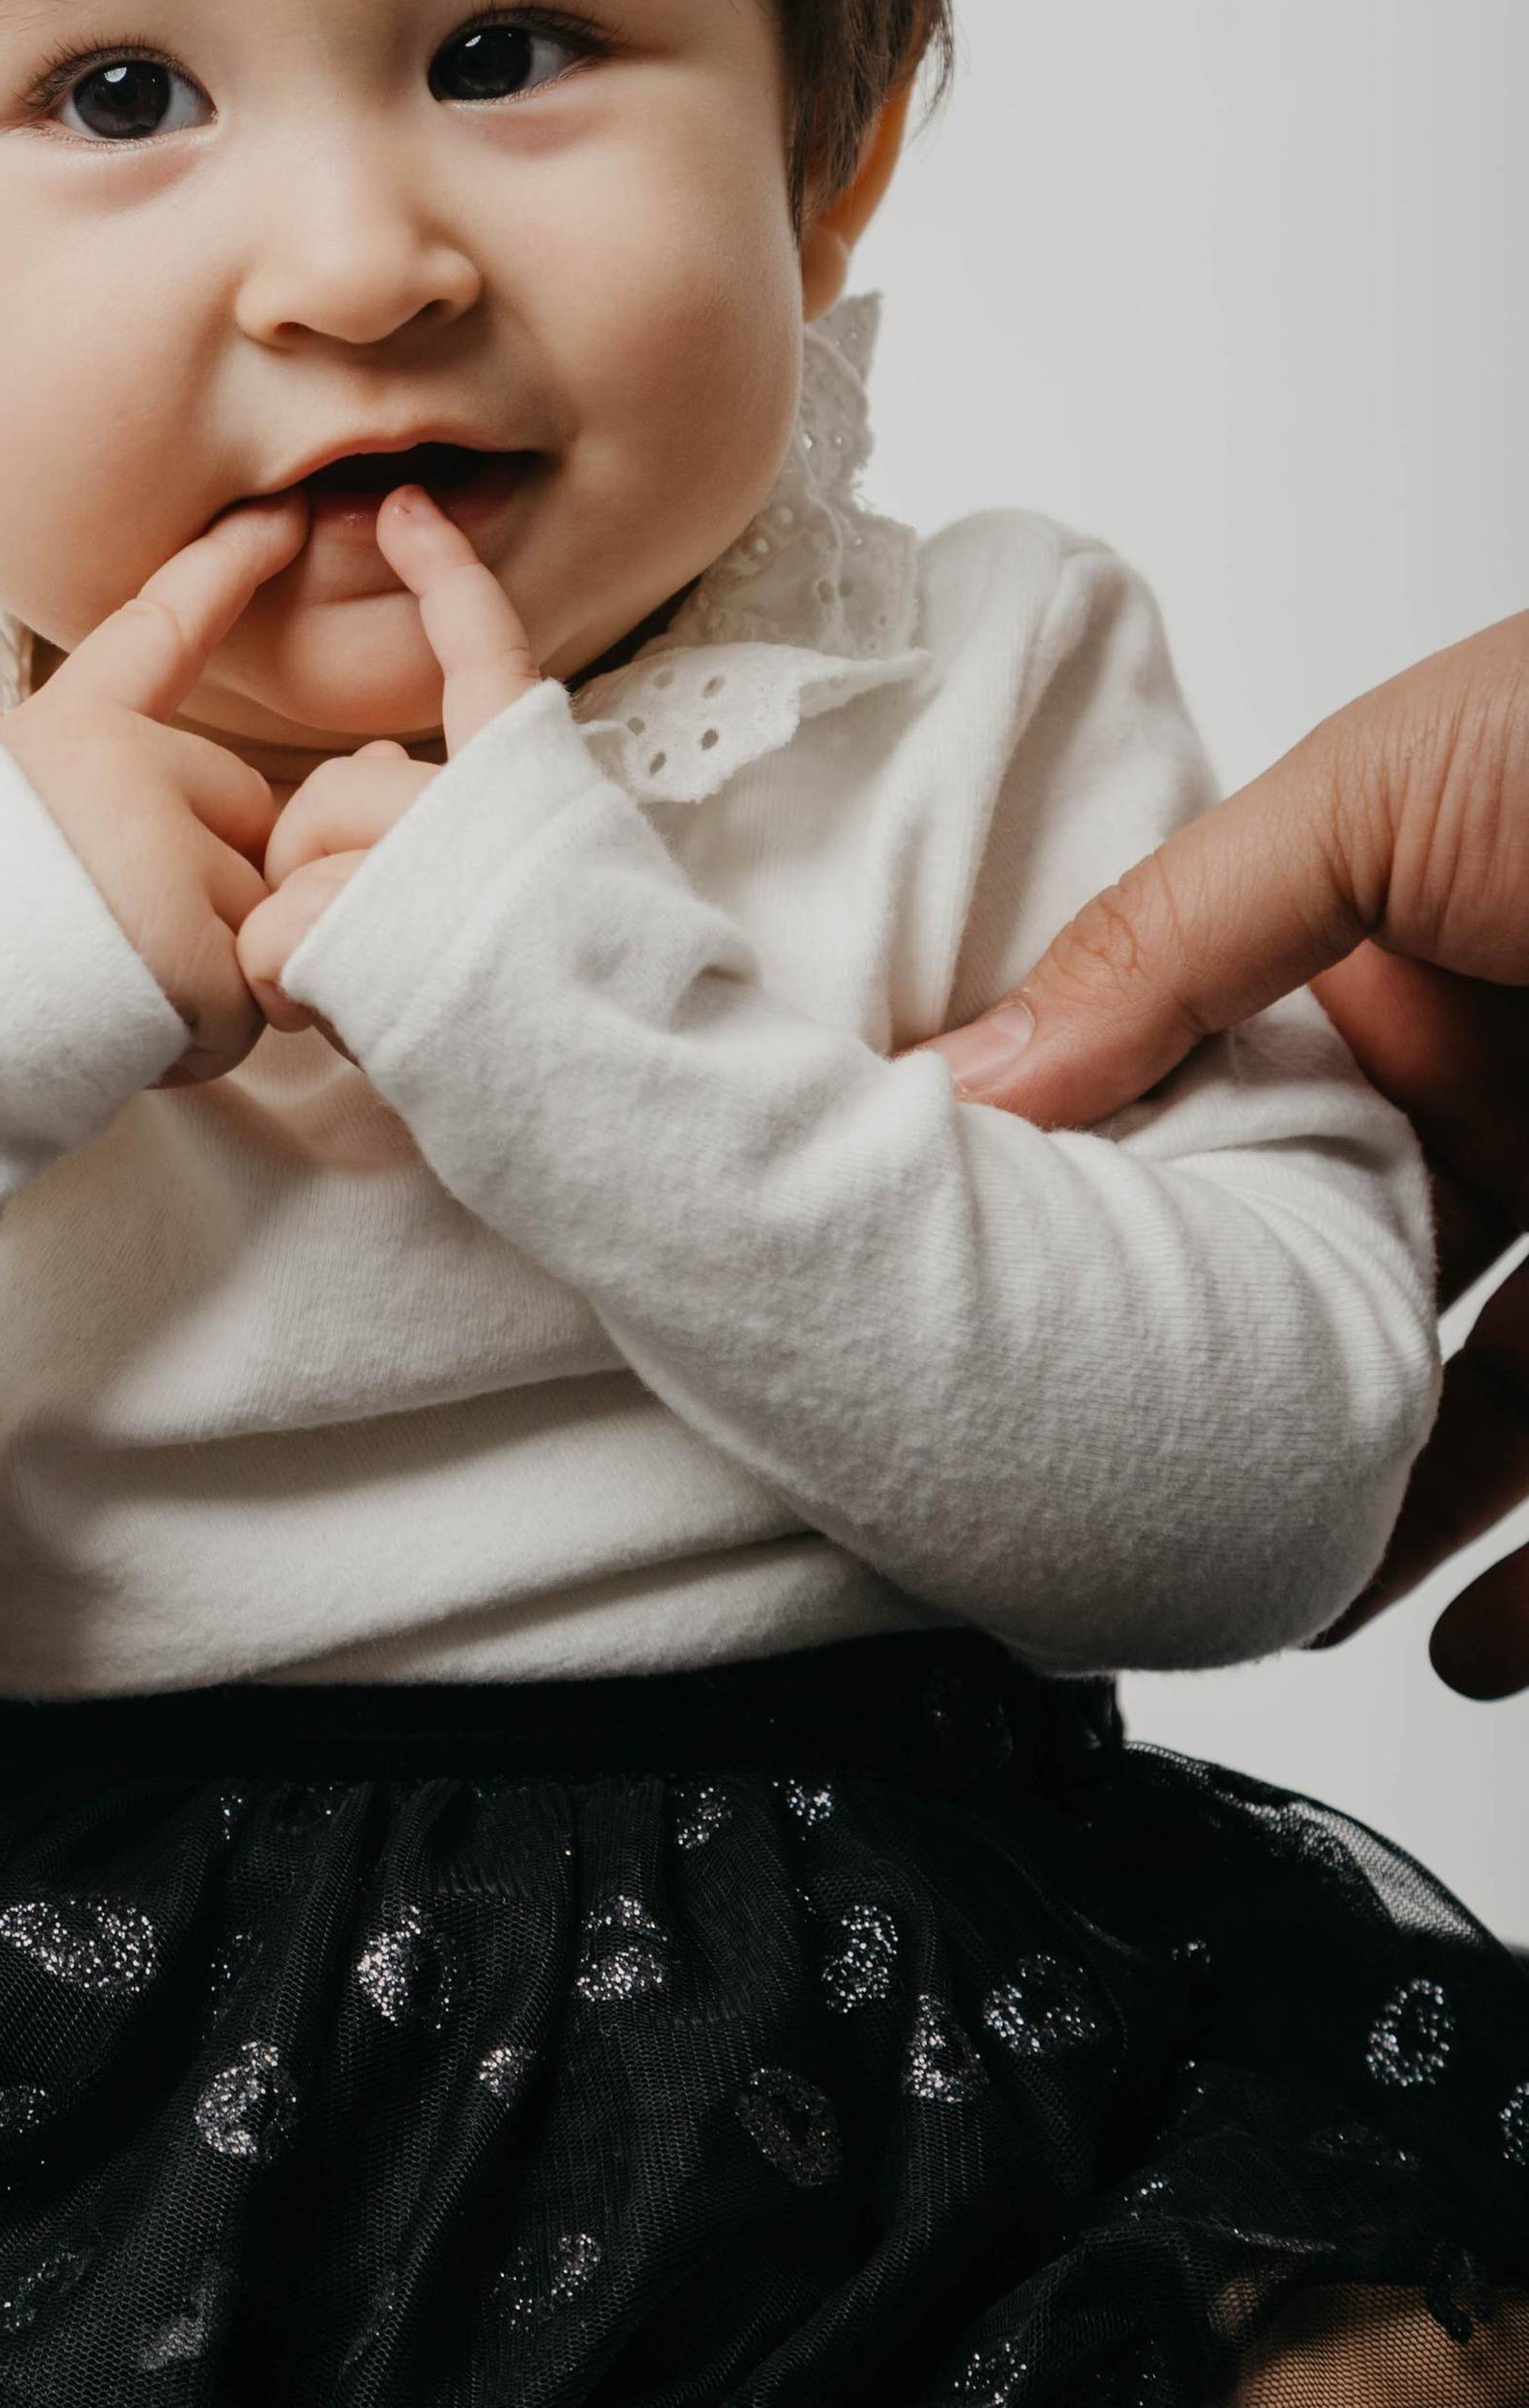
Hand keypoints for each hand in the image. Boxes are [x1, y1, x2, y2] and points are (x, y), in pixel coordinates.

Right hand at [0, 499, 304, 1087]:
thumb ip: (0, 774)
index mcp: (63, 730)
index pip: (159, 632)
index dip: (227, 569)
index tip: (288, 515)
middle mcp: (127, 769)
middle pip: (244, 815)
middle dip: (211, 889)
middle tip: (111, 947)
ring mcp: (167, 853)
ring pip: (253, 918)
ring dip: (199, 978)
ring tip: (95, 999)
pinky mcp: (194, 948)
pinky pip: (245, 1005)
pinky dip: (195, 1045)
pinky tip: (115, 1039)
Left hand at [238, 484, 539, 1036]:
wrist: (643, 1098)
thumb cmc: (592, 1020)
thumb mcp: (541, 890)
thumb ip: (456, 827)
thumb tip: (379, 780)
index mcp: (538, 783)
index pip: (487, 655)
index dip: (445, 579)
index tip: (408, 509)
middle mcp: (489, 805)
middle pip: (335, 793)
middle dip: (327, 873)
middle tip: (395, 951)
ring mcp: (433, 868)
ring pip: (300, 870)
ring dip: (315, 949)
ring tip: (392, 1003)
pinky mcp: (379, 939)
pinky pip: (279, 940)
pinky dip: (298, 995)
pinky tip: (362, 1026)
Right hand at [918, 612, 1528, 1687]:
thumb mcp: (1363, 796)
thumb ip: (1162, 944)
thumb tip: (966, 1074)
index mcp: (1394, 964)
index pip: (1226, 1121)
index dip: (1131, 1225)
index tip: (1021, 1328)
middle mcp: (1496, 1092)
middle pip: (1344, 1285)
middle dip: (1250, 1401)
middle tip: (1144, 1507)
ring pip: (1483, 1403)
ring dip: (1385, 1514)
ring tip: (1284, 1603)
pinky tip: (1473, 1645)